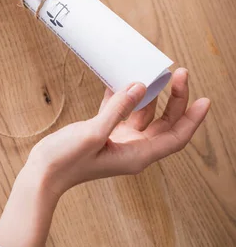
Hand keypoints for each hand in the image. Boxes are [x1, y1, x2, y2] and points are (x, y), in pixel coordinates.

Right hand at [25, 68, 209, 198]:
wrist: (42, 174)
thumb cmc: (66, 160)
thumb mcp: (94, 132)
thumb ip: (119, 108)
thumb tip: (140, 86)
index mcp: (137, 155)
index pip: (176, 137)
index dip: (192, 119)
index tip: (205, 99)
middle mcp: (133, 149)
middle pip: (165, 124)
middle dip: (175, 100)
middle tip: (179, 73)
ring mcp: (119, 141)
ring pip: (145, 116)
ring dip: (150, 95)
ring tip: (153, 72)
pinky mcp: (104, 134)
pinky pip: (122, 112)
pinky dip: (124, 97)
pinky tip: (121, 79)